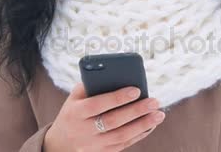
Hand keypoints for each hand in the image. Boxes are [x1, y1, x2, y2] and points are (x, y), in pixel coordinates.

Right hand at [43, 83, 164, 151]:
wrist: (61, 143)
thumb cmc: (74, 112)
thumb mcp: (74, 98)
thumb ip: (91, 86)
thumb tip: (116, 75)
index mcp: (75, 113)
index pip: (97, 105)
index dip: (117, 98)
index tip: (137, 90)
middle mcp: (83, 130)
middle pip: (113, 121)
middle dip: (136, 111)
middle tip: (154, 101)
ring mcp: (93, 145)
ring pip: (121, 136)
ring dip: (143, 125)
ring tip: (159, 114)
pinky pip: (124, 144)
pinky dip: (139, 134)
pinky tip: (151, 124)